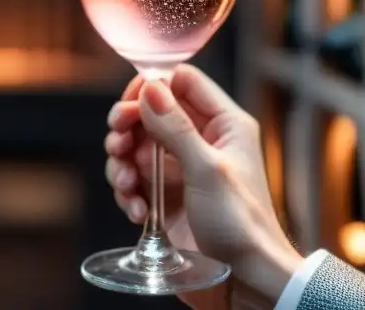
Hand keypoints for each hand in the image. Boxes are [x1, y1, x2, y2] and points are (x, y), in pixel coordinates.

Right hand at [105, 65, 301, 307]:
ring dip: (122, 162)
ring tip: (126, 185)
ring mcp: (182, 169)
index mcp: (223, 124)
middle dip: (128, 126)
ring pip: (137, 146)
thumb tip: (149, 87)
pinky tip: (138, 210)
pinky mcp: (167, 197)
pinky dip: (129, 191)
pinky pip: (136, 180)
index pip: (182, 81)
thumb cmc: (241, 226)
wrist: (246, 283)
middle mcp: (201, 140)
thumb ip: (175, 127)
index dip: (151, 87)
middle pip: (151, 112)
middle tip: (117, 142)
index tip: (128, 105)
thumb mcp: (207, 170)